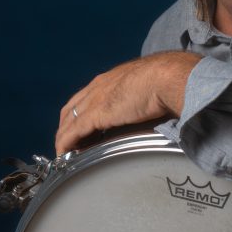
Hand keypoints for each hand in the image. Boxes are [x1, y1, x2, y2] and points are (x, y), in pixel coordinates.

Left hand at [55, 51, 200, 154]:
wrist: (167, 77)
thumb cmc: (167, 80)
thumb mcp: (149, 87)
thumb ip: (142, 97)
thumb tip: (151, 108)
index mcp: (112, 78)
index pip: (86, 96)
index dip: (80, 112)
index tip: (81, 127)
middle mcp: (99, 86)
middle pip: (71, 107)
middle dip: (66, 125)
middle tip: (69, 143)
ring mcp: (95, 99)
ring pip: (69, 121)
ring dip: (64, 137)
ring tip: (65, 153)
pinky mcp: (96, 113)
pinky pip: (73, 132)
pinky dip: (66, 144)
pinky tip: (64, 154)